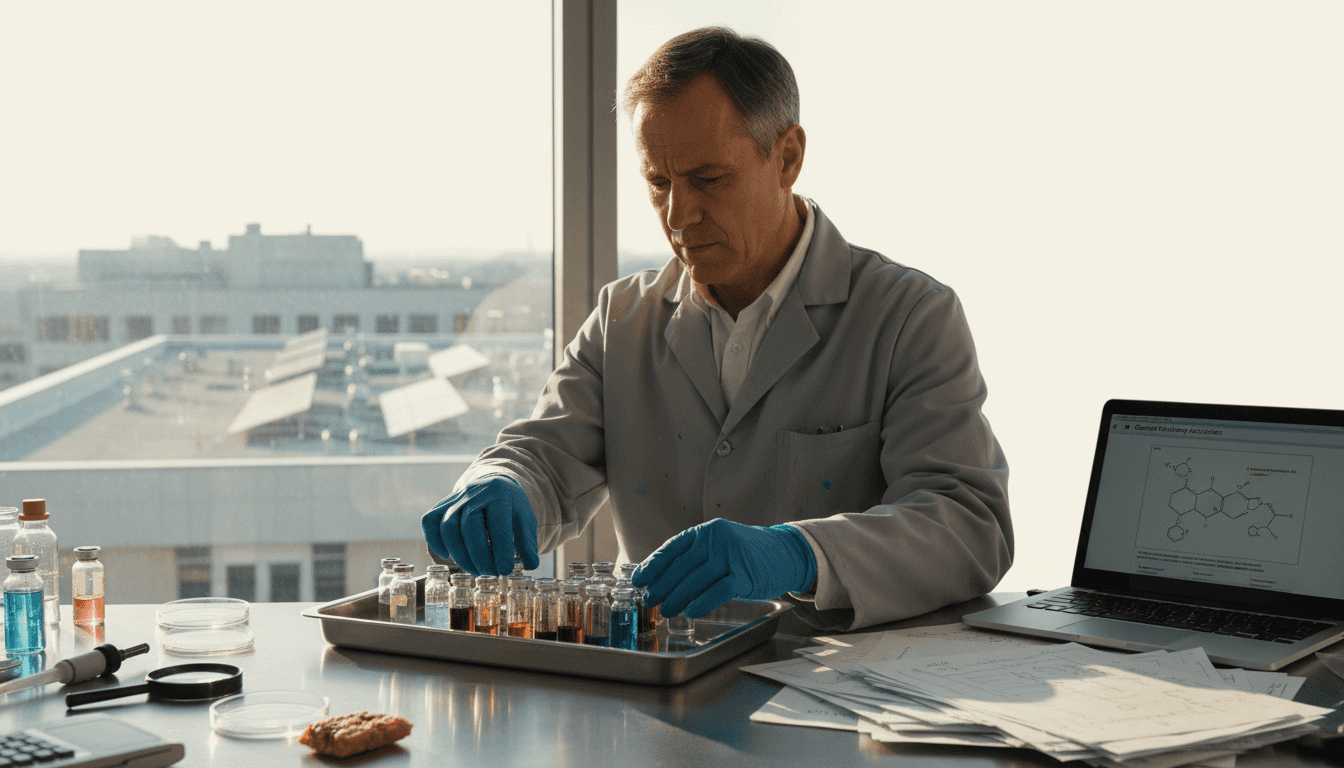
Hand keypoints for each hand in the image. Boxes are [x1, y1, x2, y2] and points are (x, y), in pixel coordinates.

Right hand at [421, 475, 539, 575]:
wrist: (493, 485)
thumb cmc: (510, 507)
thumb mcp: (525, 520)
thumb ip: (527, 542)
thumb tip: (530, 566)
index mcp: (499, 493)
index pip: (497, 522)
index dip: (500, 549)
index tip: (505, 570)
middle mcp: (474, 493)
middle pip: (470, 525)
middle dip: (479, 555)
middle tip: (490, 573)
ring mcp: (454, 498)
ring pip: (448, 526)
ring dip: (460, 554)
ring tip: (474, 570)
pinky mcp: (441, 505)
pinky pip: (430, 521)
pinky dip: (435, 540)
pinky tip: (447, 556)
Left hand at [632, 519, 816, 618]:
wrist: (785, 552)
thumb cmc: (746, 553)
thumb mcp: (718, 546)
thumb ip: (694, 557)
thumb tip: (661, 578)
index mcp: (705, 532)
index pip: (672, 548)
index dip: (653, 565)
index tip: (639, 580)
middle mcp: (716, 539)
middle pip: (682, 566)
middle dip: (662, 585)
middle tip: (650, 600)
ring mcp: (732, 556)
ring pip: (697, 579)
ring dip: (678, 597)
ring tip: (666, 610)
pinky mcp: (745, 575)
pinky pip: (719, 590)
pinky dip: (703, 602)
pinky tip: (691, 611)